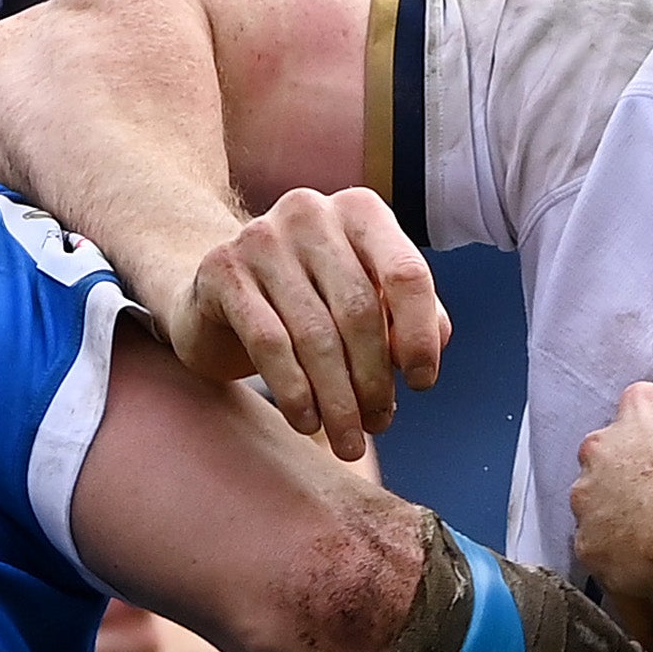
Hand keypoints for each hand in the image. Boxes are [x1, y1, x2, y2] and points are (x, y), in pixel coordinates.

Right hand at [172, 187, 448, 460]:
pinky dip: (295, 391)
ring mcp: (261, 238)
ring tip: (349, 439)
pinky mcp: (222, 271)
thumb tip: (438, 342)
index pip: (407, 274)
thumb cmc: (312, 297)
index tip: (423, 385)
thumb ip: (408, 314)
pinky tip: (307, 422)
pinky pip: (269, 343)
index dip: (420, 336)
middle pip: (360, 311)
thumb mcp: (368, 297)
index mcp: (361, 212)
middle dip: (374, 380)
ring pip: (315, 334)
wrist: (214, 285)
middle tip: (379, 424)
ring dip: (338, 398)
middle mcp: (311, 213)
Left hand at [571, 348, 652, 596]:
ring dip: (629, 520)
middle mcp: (602, 450)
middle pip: (618, 459)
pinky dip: (628, 567)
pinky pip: (609, 560)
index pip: (650, 412)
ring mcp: (590, 502)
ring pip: (606, 508)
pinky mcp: (592, 550)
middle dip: (642, 475)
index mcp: (638, 408)